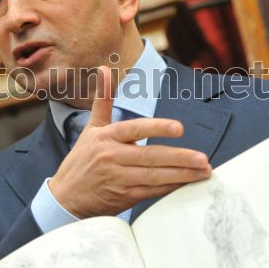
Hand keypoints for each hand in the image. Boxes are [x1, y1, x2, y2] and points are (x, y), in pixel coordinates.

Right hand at [49, 66, 211, 218]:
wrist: (65, 198)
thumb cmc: (81, 161)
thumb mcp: (91, 129)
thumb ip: (103, 100)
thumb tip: (105, 69)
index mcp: (105, 137)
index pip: (133, 129)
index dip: (156, 128)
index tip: (179, 128)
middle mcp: (111, 157)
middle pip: (150, 156)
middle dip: (179, 158)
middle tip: (202, 158)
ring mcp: (118, 179)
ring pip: (154, 176)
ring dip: (181, 175)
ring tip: (203, 171)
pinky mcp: (123, 198)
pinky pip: (151, 192)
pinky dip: (170, 188)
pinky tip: (186, 184)